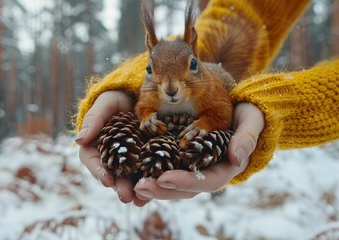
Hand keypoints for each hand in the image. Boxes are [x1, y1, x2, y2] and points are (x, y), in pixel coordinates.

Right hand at [75, 91, 150, 206]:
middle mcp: (112, 158)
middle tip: (125, 197)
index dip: (99, 172)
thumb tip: (78, 139)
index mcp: (96, 146)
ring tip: (142, 199)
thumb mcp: (106, 104)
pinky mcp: (147, 162)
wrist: (140, 98)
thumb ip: (94, 120)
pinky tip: (158, 191)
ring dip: (135, 191)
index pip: (94, 162)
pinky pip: (147, 175)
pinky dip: (151, 185)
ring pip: (130, 180)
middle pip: (113, 176)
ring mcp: (130, 162)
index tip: (106, 180)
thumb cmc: (118, 100)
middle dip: (119, 187)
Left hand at [134, 103, 264, 200]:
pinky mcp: (180, 158)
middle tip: (141, 187)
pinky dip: (151, 174)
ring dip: (154, 187)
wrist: (238, 107)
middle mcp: (207, 171)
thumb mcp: (251, 120)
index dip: (185, 182)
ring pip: (173, 184)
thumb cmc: (247, 113)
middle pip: (185, 189)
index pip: (206, 182)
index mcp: (225, 168)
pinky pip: (165, 170)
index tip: (165, 179)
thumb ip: (247, 137)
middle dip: (163, 190)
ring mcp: (192, 166)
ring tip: (135, 186)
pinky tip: (134, 175)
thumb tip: (237, 157)